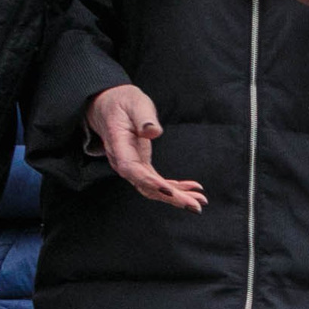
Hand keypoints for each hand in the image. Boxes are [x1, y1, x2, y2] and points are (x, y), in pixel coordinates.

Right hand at [85, 85, 204, 210]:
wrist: (109, 106)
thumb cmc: (123, 102)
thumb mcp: (134, 102)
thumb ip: (143, 116)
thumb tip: (153, 131)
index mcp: (118, 145)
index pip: (131, 169)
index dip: (149, 181)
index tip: (169, 191)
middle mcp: (123, 161)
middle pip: (146, 186)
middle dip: (172, 197)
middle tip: (195, 206)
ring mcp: (132, 166)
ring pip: (153, 189)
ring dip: (177, 197)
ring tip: (199, 202)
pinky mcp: (141, 166)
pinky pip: (158, 182)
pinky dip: (176, 188)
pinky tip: (193, 189)